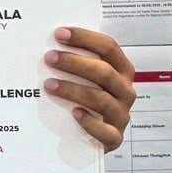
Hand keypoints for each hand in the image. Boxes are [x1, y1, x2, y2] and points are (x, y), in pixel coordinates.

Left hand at [42, 27, 135, 151]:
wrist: (93, 135)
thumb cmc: (86, 98)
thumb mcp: (84, 77)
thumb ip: (76, 61)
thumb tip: (46, 44)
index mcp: (121, 70)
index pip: (109, 47)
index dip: (85, 38)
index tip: (59, 34)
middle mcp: (125, 91)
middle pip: (104, 72)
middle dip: (75, 62)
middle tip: (49, 58)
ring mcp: (121, 115)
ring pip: (101, 100)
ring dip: (73, 90)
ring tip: (49, 85)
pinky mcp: (114, 138)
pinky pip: (106, 132)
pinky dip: (90, 122)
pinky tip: (73, 113)